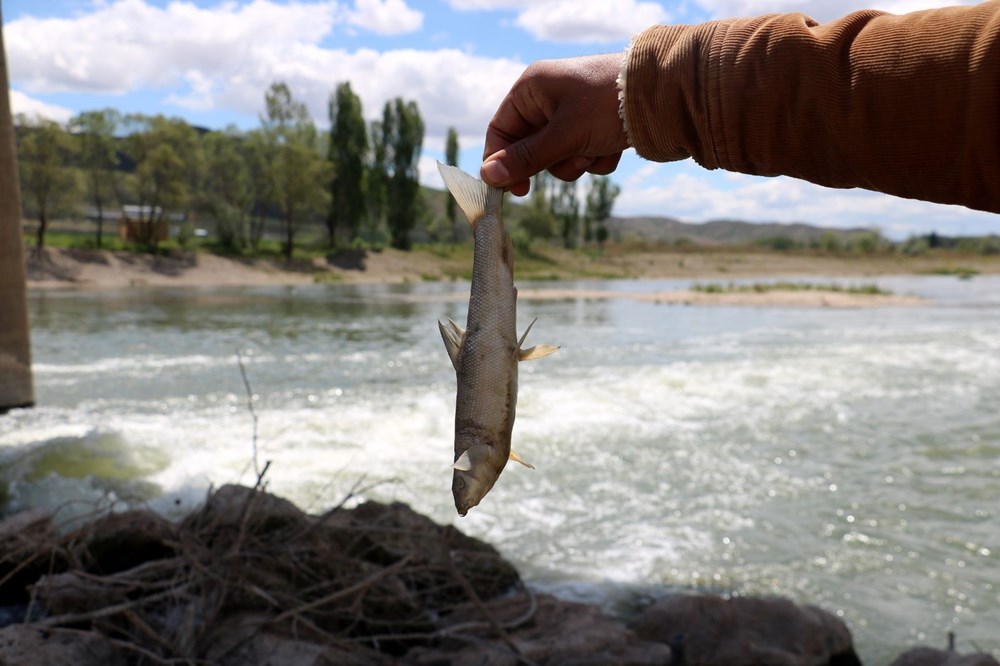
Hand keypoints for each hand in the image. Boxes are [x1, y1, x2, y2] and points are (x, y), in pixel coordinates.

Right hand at [481, 54, 629, 195]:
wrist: (666, 95)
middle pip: (531, 148)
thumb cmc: (607, 106)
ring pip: (559, 157)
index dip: (502, 162)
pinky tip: (615, 146)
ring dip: (578, 162)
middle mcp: (549, 98)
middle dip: (555, 161)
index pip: (501, 130)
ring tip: (598, 148)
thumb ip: (526, 158)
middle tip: (575, 161)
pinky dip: (597, 158)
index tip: (514, 190)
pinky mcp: (595, 126)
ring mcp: (574, 113)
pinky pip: (583, 155)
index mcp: (532, 88)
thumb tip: (487, 177)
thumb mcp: (564, 136)